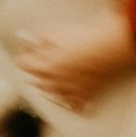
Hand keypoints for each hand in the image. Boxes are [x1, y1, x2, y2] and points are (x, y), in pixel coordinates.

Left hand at [17, 14, 135, 111]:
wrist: (112, 45)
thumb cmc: (86, 37)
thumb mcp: (57, 31)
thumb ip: (38, 36)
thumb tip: (27, 37)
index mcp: (46, 67)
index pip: (24, 64)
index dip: (26, 54)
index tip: (30, 48)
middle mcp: (55, 83)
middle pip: (37, 81)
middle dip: (36, 71)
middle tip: (41, 60)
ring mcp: (71, 91)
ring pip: (53, 96)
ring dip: (50, 87)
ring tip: (53, 78)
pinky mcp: (87, 94)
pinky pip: (75, 105)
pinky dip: (71, 102)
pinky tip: (70, 97)